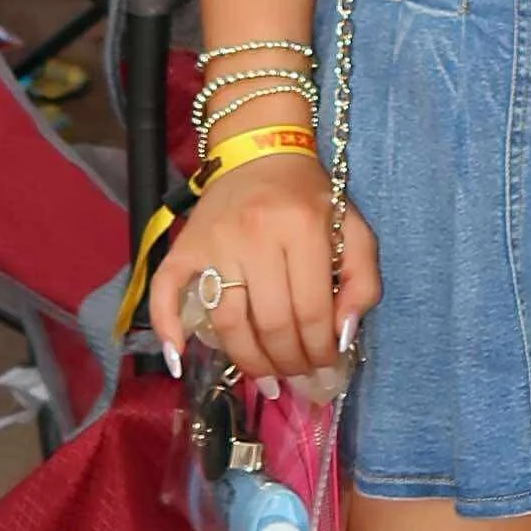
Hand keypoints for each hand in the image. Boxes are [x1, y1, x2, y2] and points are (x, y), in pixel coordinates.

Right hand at [147, 153, 382, 391]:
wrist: (261, 150)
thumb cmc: (310, 197)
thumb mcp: (354, 229)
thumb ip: (363, 282)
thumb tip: (342, 338)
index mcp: (304, 228)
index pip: (312, 310)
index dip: (320, 351)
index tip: (325, 369)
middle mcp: (256, 234)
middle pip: (271, 322)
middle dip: (289, 363)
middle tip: (298, 379)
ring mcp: (216, 241)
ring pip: (228, 321)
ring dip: (248, 362)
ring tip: (266, 380)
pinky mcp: (184, 244)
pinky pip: (166, 290)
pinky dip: (168, 328)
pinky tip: (180, 359)